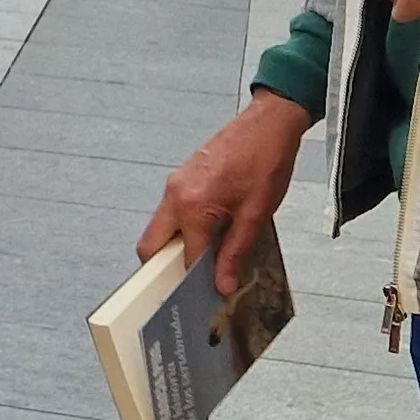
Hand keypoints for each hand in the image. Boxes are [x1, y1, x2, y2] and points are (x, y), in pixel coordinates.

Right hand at [139, 94, 312, 295]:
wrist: (268, 123)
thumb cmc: (266, 161)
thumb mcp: (255, 215)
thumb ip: (235, 253)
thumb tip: (223, 284)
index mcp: (192, 205)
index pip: (185, 258)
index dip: (197, 281)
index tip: (207, 295)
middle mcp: (175, 195)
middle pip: (151, 247)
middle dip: (165, 269)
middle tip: (191, 283)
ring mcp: (174, 185)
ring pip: (159, 230)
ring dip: (176, 247)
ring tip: (207, 258)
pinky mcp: (180, 179)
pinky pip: (170, 213)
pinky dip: (182, 230)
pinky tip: (209, 234)